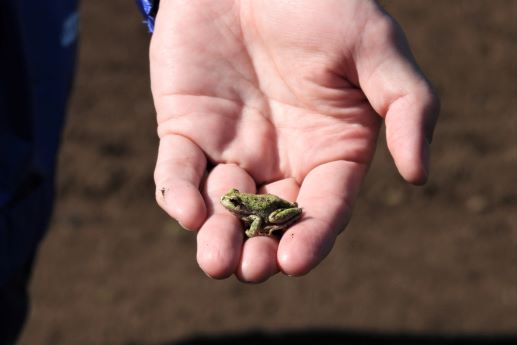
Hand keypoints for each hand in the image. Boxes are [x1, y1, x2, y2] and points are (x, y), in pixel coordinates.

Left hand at [150, 0, 438, 281]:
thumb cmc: (320, 2)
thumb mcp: (376, 46)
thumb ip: (406, 107)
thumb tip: (418, 175)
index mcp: (329, 150)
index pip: (323, 207)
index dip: (311, 237)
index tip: (296, 260)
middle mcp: (279, 159)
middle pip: (269, 220)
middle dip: (259, 250)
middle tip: (250, 269)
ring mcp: (230, 147)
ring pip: (222, 206)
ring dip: (217, 237)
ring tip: (216, 261)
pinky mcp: (185, 128)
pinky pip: (178, 170)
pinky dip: (178, 193)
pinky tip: (188, 211)